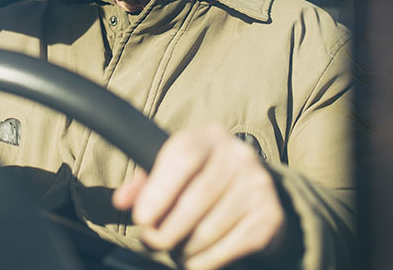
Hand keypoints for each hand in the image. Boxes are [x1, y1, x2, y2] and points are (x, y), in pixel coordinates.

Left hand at [112, 125, 286, 269]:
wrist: (252, 191)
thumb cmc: (200, 178)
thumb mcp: (173, 168)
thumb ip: (144, 181)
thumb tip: (122, 200)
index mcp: (210, 136)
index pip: (183, 157)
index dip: (158, 191)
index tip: (141, 219)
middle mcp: (239, 155)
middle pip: (195, 199)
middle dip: (167, 229)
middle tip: (153, 241)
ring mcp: (258, 185)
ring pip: (208, 230)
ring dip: (184, 249)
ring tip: (176, 248)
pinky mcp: (270, 216)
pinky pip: (227, 249)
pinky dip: (203, 261)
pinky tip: (194, 258)